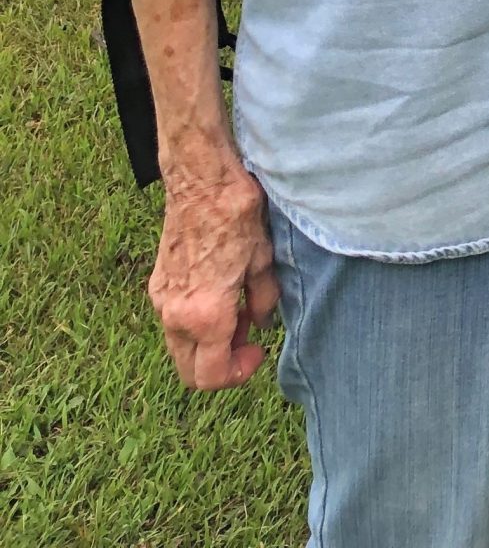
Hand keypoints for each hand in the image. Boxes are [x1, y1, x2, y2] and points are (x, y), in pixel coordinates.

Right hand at [148, 163, 278, 389]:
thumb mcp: (263, 259)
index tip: (257, 351)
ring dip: (207, 344)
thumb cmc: (235, 214)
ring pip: (180, 348)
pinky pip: (173, 323)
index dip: (238, 373)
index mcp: (205, 316)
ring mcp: (160, 301)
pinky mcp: (157, 285)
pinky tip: (219, 294)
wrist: (200, 179)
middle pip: (189, 371)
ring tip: (237, 311)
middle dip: (220, 365)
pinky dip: (194, 325)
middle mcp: (175, 316)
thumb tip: (260, 324)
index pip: (211, 376)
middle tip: (247, 338)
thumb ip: (263, 301)